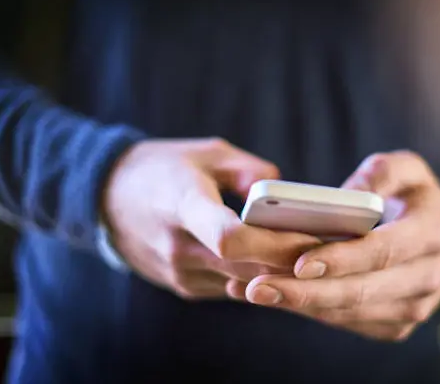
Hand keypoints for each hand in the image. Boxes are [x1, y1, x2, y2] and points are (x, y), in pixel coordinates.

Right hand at [103, 138, 318, 299]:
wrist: (107, 197)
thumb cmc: (162, 167)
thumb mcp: (207, 153)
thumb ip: (250, 171)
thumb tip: (286, 194)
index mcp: (182, 204)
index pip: (229, 237)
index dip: (275, 243)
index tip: (312, 237)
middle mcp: (178, 246)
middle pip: (246, 266)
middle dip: (291, 260)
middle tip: (333, 247)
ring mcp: (178, 272)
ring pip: (242, 282)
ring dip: (277, 271)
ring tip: (314, 253)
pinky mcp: (182, 285)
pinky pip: (230, 286)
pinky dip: (255, 275)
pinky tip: (278, 261)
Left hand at [245, 151, 439, 339]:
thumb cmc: (419, 201)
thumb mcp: (412, 170)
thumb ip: (385, 170)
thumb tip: (349, 193)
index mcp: (431, 234)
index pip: (384, 251)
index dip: (343, 259)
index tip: (301, 263)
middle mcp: (426, 277)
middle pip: (361, 291)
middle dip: (306, 293)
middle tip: (258, 287)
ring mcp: (413, 308)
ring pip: (349, 313)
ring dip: (300, 305)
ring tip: (255, 292)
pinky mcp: (396, 325)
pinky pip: (348, 322)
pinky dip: (311, 312)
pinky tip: (278, 298)